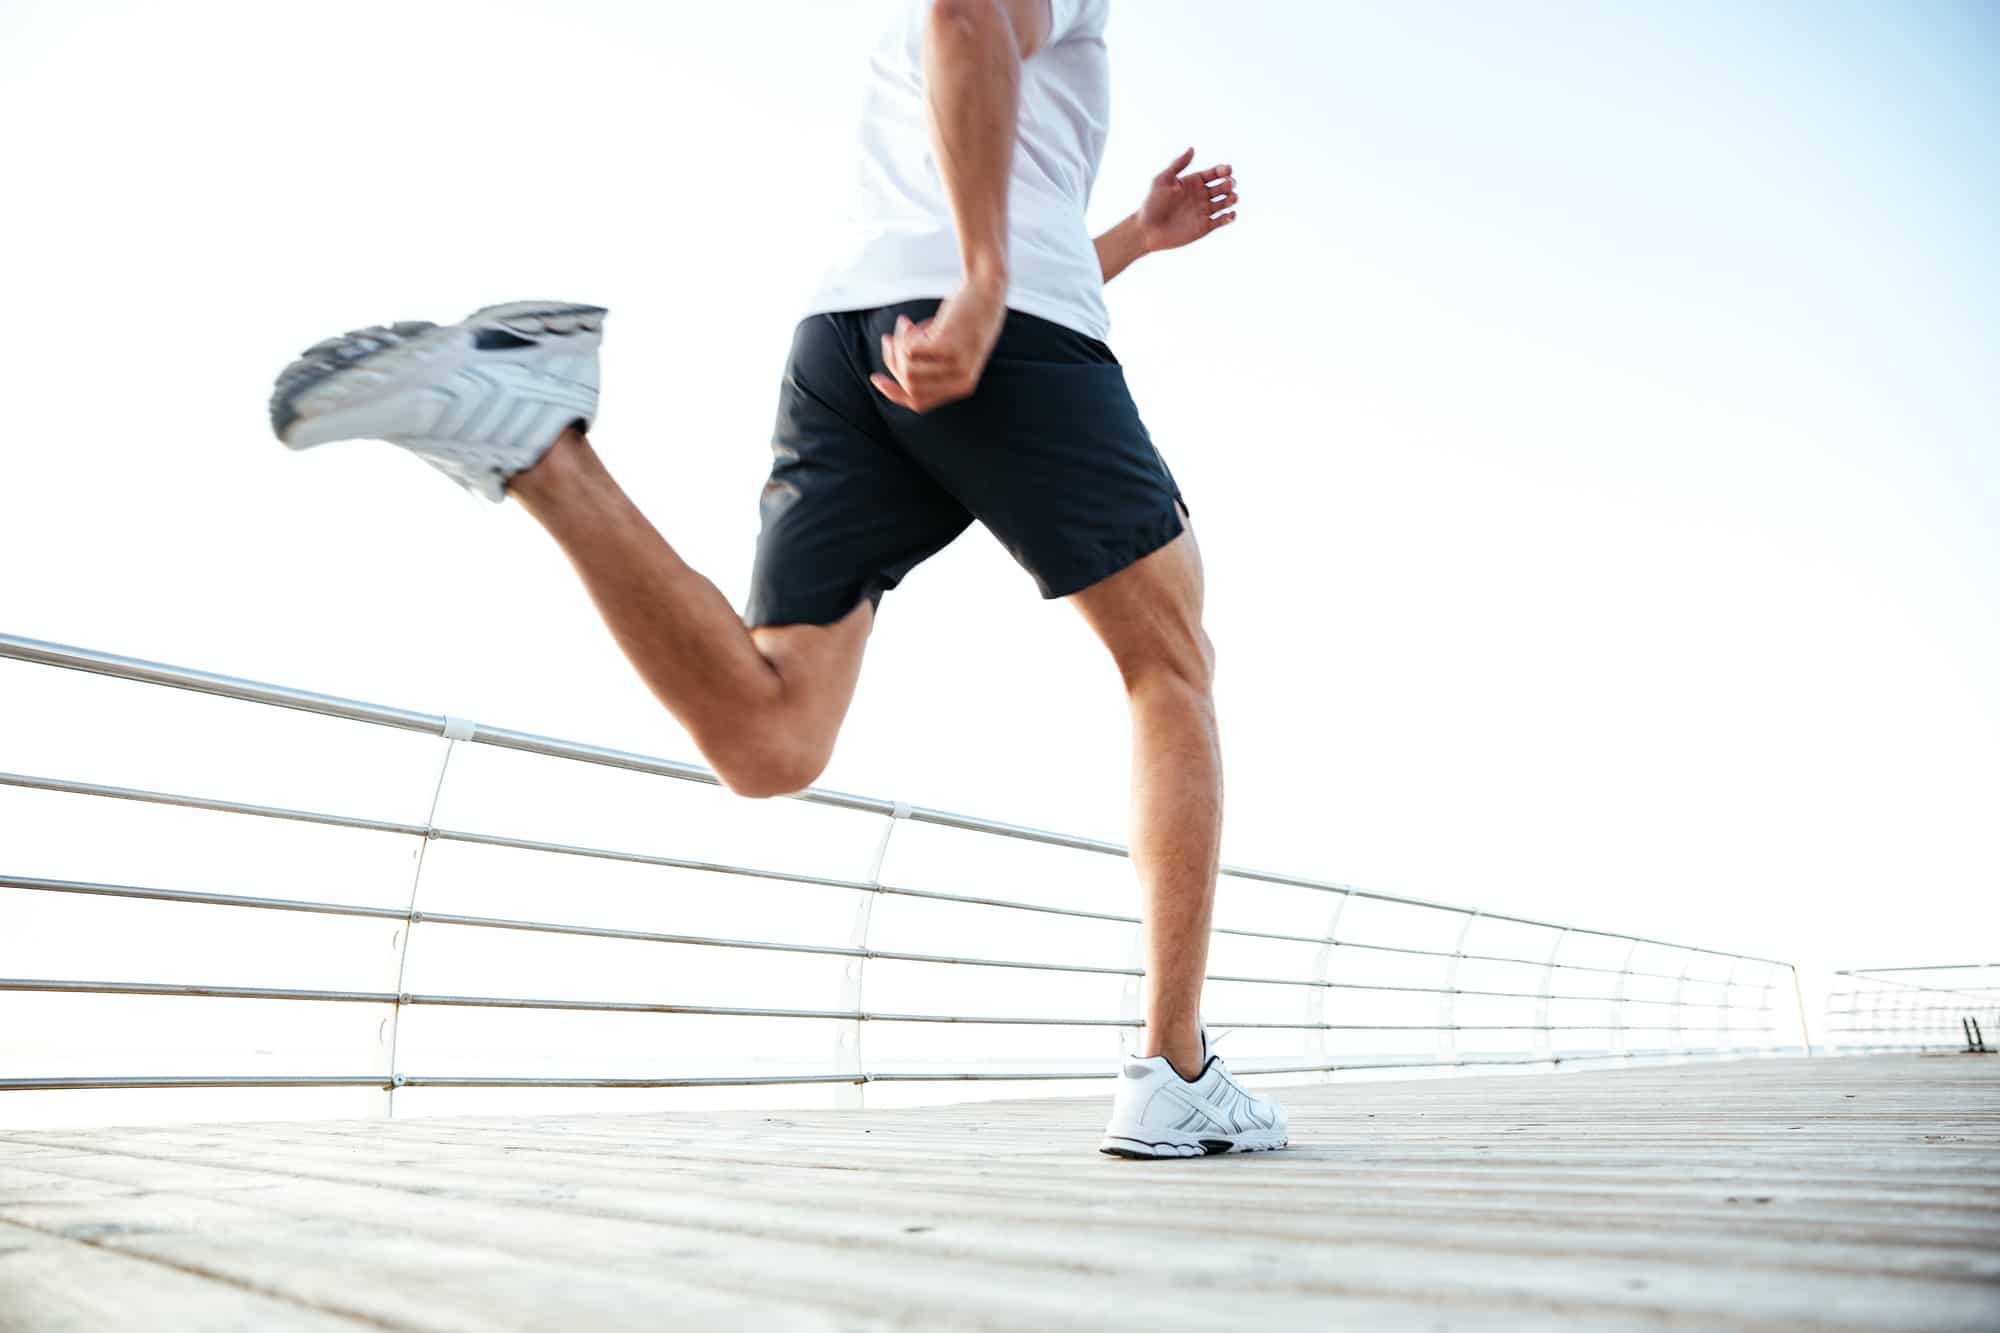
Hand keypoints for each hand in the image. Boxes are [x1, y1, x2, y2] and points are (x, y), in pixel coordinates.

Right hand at [870, 277, 1007, 412]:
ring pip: (907, 370)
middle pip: (909, 386)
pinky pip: (909, 351)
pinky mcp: (947, 347)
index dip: (894, 393)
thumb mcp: (951, 348)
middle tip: (888, 339)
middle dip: (892, 362)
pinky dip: (904, 336)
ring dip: (898, 346)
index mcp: (963, 386)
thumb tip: (896, 371)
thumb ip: (931, 365)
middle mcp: (962, 381)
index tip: (876, 378)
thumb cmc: (964, 318)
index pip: (919, 403)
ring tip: (903, 326)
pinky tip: (909, 323)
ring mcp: (956, 365)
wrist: (985, 292)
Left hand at [1135, 147, 1237, 253]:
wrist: (1147, 229)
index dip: (1223, 170)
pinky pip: (1221, 221)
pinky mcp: (1204, 227)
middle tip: (1228, 185)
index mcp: (1193, 182)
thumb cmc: (1152, 203)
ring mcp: (1203, 211)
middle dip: (1229, 184)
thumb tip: (1192, 148)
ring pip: (1225, 203)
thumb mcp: (1163, 179)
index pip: (1214, 173)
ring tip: (1232, 198)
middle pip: (1223, 187)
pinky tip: (1230, 214)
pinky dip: (1229, 217)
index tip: (1227, 170)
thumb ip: (1178, 164)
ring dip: (1232, 199)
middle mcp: (1200, 195)